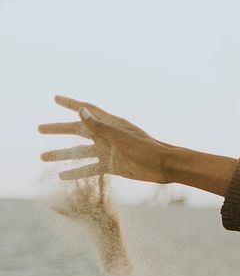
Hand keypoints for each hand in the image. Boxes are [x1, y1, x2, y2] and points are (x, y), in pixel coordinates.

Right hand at [39, 96, 175, 183]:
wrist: (164, 166)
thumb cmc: (146, 148)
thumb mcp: (120, 137)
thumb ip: (99, 126)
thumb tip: (80, 111)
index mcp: (110, 124)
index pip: (87, 110)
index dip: (71, 104)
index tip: (55, 99)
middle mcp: (106, 136)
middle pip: (77, 131)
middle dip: (59, 129)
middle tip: (40, 129)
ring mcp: (107, 151)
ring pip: (79, 152)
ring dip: (62, 154)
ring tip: (43, 156)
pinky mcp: (111, 166)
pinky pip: (89, 169)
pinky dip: (76, 172)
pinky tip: (62, 176)